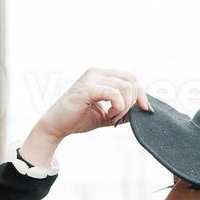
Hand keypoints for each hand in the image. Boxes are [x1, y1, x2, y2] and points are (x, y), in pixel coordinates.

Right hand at [21, 68, 150, 165]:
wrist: (56, 126)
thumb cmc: (78, 119)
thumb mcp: (106, 114)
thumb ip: (123, 109)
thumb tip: (143, 109)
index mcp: (101, 75)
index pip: (130, 77)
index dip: (140, 94)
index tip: (143, 110)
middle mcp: (96, 72)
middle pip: (131, 80)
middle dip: (133, 102)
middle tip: (119, 117)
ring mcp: (91, 78)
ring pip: (126, 87)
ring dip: (124, 107)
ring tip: (112, 117)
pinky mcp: (88, 88)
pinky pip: (114, 93)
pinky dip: (118, 107)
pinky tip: (109, 115)